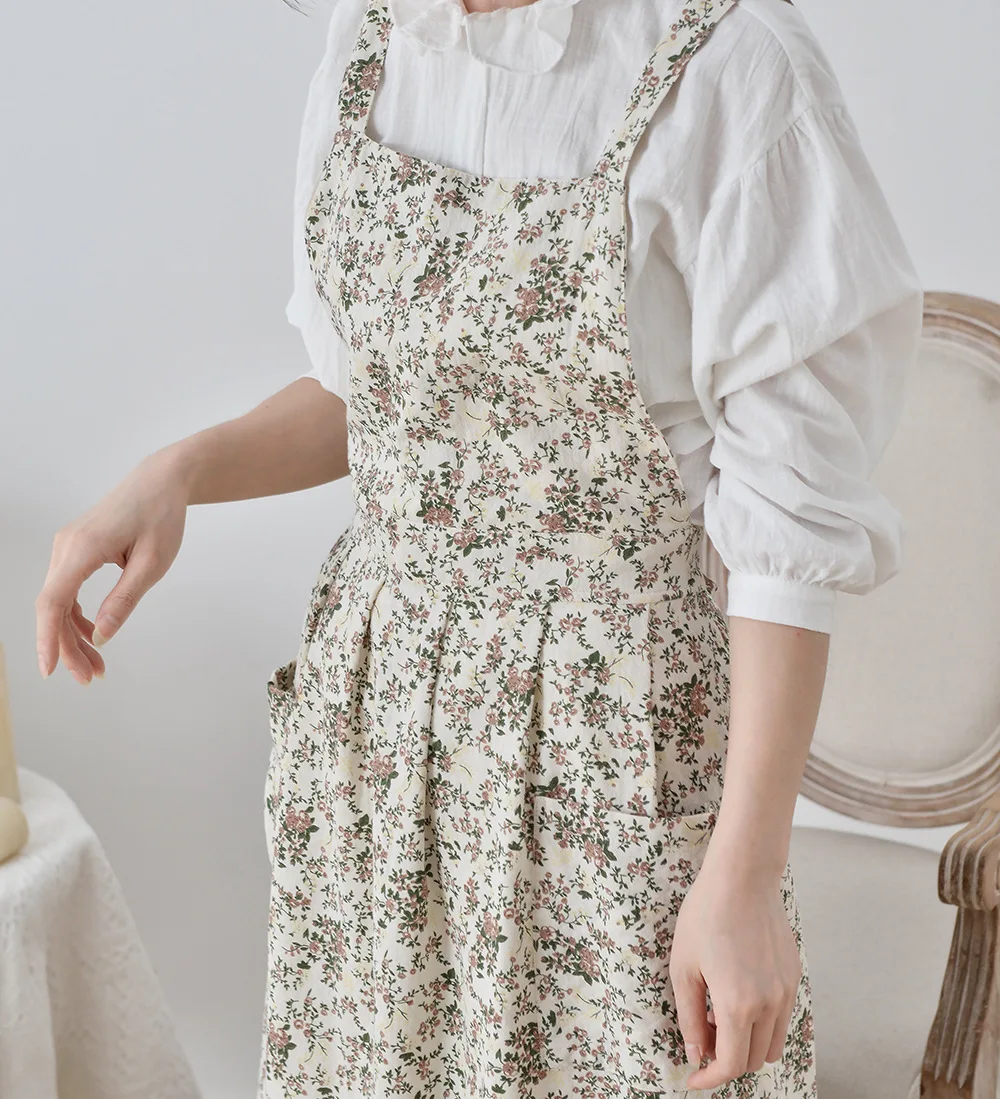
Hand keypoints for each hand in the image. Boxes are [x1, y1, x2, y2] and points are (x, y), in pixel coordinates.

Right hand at [36, 451, 189, 683]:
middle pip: (52, 607)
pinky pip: (67, 588)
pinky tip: (92, 636)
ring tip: (95, 666)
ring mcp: (67, 546)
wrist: (162, 481)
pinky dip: (76, 615)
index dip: (48, 639)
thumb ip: (124, 599)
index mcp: (82, 548)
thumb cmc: (162, 516)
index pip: (53, 602)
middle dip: (67, 647)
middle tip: (90, 679)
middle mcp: (65, 546)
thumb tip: (101, 636)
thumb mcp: (152, 563)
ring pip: (58, 601)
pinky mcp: (75, 549)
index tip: (49, 670)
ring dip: (72, 635)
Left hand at [669, 858, 800, 1089]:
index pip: (730, 1066)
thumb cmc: (706, 916)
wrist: (742, 878)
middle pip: (752, 1060)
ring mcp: (787, 991)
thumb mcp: (684, 968)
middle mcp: (770, 1005)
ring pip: (772, 1044)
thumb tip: (695, 1053)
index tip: (693, 1078)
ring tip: (720, 1015)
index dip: (709, 1079)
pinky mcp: (794, 977)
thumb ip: (690, 1017)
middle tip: (702, 1037)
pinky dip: (762, 1023)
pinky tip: (739, 995)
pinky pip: (782, 1018)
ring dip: (747, 1044)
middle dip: (726, 1060)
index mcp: (738, 1005)